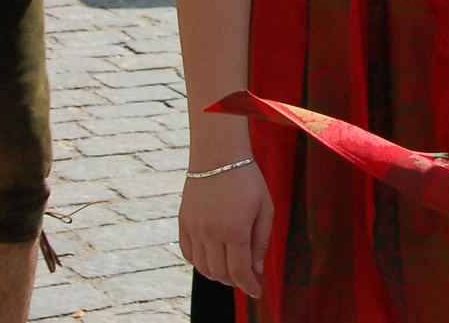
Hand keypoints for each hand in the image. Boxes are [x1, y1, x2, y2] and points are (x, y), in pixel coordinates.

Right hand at [179, 157, 273, 297]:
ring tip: (231, 270)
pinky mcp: (183, 224)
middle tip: (246, 277)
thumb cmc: (247, 180)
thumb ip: (261, 240)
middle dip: (236, 281)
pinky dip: (200, 263)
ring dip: (218, 275)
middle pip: (220, 273)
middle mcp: (211, 233)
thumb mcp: (265, 207)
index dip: (249, 286)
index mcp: (235, 230)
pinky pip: (189, 255)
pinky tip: (212, 259)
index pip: (240, 271)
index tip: (257, 292)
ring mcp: (194, 229)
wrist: (218, 156)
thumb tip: (257, 268)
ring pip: (203, 268)